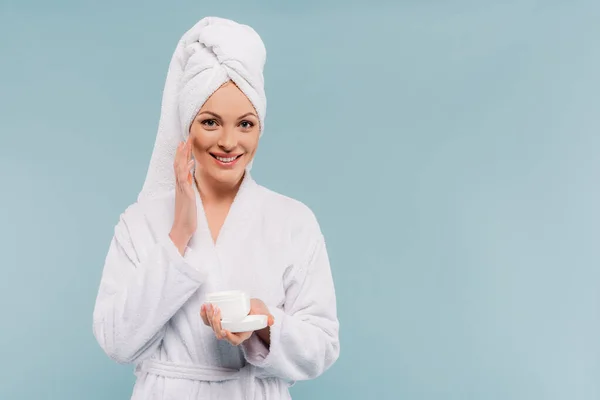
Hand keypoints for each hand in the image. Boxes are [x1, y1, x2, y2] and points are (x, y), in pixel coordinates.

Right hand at [169, 139, 195, 253]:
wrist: (183, 228)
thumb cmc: (187, 214)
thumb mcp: (189, 195)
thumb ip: (188, 184)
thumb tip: (190, 173)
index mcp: (180, 184)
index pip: (180, 165)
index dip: (182, 153)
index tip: (185, 142)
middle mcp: (179, 185)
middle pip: (178, 163)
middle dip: (182, 150)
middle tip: (185, 137)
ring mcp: (181, 189)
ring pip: (179, 169)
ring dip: (182, 156)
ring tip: (185, 144)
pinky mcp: (186, 195)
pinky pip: (184, 181)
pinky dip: (186, 170)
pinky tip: (190, 162)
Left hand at [200, 298, 274, 345]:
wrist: (252, 308)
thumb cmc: (258, 312)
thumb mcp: (264, 315)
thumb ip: (267, 318)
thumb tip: (271, 320)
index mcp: (242, 335)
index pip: (234, 340)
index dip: (228, 337)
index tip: (225, 330)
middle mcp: (231, 333)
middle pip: (220, 332)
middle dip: (216, 322)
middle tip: (218, 309)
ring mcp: (224, 327)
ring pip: (212, 327)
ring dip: (208, 317)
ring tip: (209, 305)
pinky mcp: (219, 321)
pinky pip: (208, 321)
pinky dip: (204, 314)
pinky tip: (203, 306)